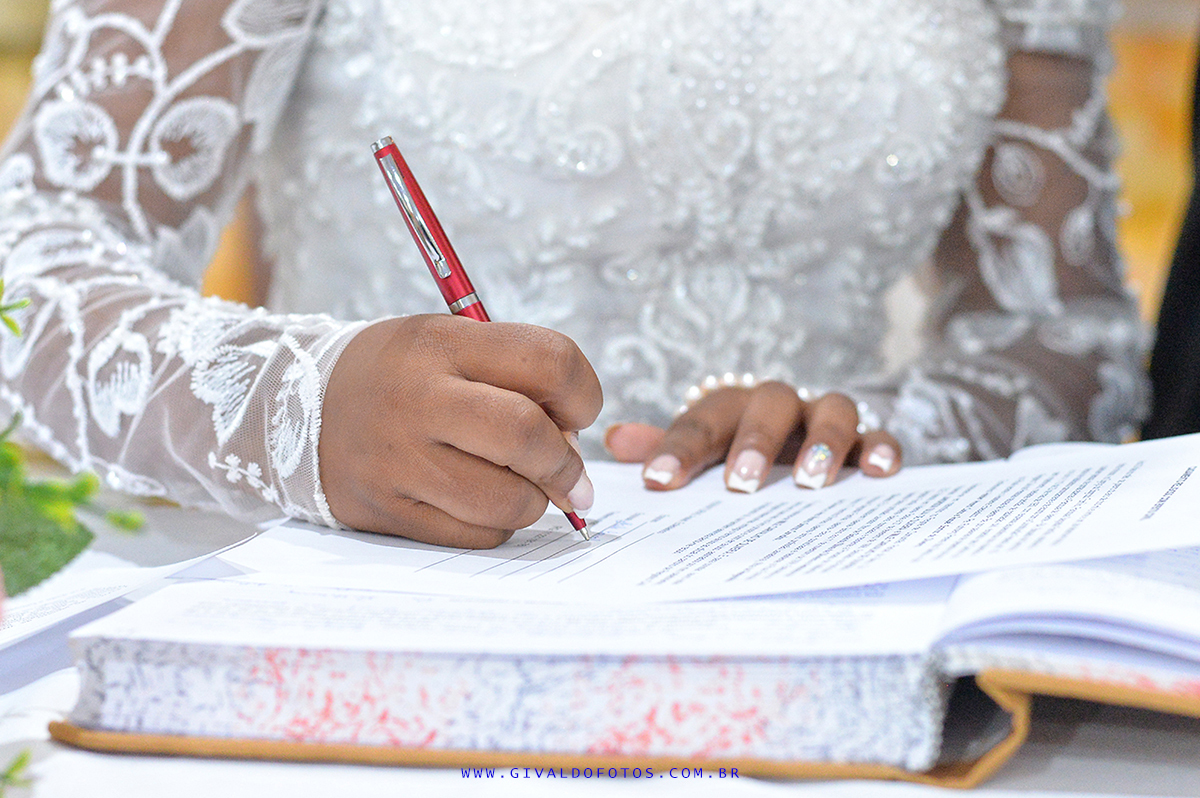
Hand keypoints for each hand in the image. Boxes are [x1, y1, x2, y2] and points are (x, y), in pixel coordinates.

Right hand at [320, 315, 602, 547]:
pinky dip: (496, 524)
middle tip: (571, 474)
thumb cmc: (402, 375)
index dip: (584, 393)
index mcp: (443, 344)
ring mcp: (399, 461)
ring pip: (508, 500)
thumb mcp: (451, 344)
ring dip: (535, 500)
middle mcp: (418, 399)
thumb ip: (517, 380)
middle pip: (526, 436)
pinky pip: (476, 534)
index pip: (549, 361)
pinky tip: (480, 501)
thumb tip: (573, 448)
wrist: (301, 408)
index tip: (578, 412)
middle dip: (565, 462)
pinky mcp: (388, 511)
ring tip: (521, 485)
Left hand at [604, 381, 900, 492]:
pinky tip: (880, 473)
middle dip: (756, 443)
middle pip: (770, 404)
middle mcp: (780, 406)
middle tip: (743, 484)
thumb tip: (615, 441)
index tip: (660, 481)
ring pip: (833, 411)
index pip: (701, 420)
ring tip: (811, 483)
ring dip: (823, 443)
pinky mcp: (868, 441)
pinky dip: (884, 449)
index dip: (678, 448)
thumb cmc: (734, 454)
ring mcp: (825, 419)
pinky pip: (882, 437)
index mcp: (730, 408)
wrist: (792, 443)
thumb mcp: (698, 453)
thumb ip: (662, 450)